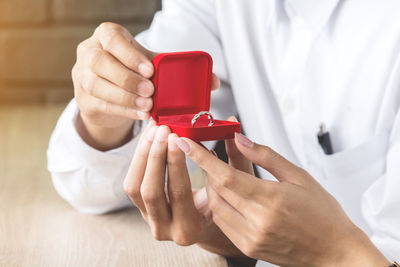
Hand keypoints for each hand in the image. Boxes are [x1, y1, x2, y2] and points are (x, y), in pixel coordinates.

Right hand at [72, 22, 220, 150]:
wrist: (109, 93)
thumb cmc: (132, 72)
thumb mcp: (149, 64)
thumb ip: (175, 68)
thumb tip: (214, 81)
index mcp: (106, 36)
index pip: (112, 39)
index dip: (129, 55)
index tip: (150, 70)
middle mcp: (89, 53)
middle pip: (100, 63)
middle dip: (127, 79)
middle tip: (151, 92)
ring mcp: (81, 77)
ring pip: (97, 85)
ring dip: (125, 98)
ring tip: (147, 106)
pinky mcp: (84, 100)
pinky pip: (101, 105)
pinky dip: (123, 111)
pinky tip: (140, 114)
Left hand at [123, 121, 254, 265]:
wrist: (204, 225)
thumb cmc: (221, 206)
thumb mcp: (231, 187)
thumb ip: (235, 158)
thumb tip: (231, 124)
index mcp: (189, 230)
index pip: (179, 194)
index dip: (176, 164)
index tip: (179, 138)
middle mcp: (165, 230)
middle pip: (151, 192)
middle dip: (156, 156)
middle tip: (164, 130)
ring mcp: (149, 221)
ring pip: (134, 187)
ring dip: (143, 154)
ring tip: (155, 130)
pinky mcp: (140, 209)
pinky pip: (132, 183)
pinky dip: (138, 157)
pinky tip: (149, 138)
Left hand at [175, 133, 389, 266]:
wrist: (334, 251)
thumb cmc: (322, 213)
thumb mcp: (299, 176)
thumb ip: (265, 156)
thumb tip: (238, 139)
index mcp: (271, 200)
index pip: (225, 176)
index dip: (202, 158)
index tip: (185, 142)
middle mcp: (257, 222)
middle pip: (217, 189)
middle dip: (207, 168)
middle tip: (207, 153)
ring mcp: (250, 238)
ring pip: (216, 206)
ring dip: (212, 186)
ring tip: (220, 172)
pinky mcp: (247, 248)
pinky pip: (222, 221)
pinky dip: (219, 204)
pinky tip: (228, 194)